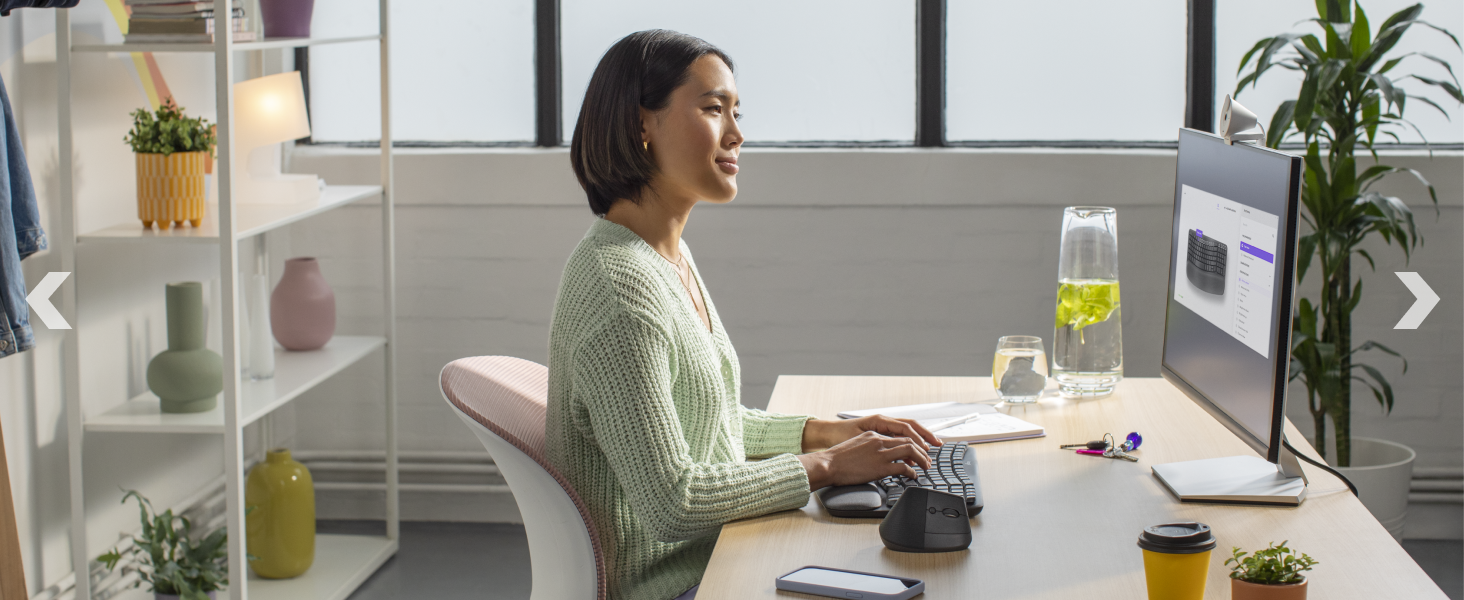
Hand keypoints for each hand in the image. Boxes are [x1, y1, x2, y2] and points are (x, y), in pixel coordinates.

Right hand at [796, 431, 932, 490]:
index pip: (899, 436)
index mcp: (873, 434)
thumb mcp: (855, 445)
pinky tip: (913, 476)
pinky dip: (911, 472)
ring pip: (910, 451)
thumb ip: (869, 446)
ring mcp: (880, 454)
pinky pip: (903, 468)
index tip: (918, 450)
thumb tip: (878, 455)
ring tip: (925, 467)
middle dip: (922, 450)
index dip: (912, 443)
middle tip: (927, 459)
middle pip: (909, 441)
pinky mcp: (880, 467)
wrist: (828, 464)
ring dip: (922, 459)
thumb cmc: (837, 459)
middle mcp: (879, 441)